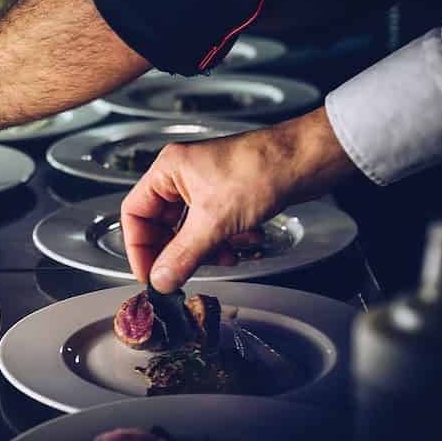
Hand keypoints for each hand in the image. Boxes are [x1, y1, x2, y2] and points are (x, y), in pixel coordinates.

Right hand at [122, 107, 355, 291]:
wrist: (306, 160)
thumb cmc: (261, 170)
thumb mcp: (215, 221)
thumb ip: (183, 256)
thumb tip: (160, 280)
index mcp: (168, 170)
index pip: (134, 213)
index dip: (138, 247)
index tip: (149, 275)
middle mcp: (183, 176)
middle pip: (162, 224)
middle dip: (177, 251)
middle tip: (183, 275)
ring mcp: (206, 185)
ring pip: (190, 229)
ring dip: (205, 249)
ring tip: (225, 256)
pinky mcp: (229, 196)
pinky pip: (213, 227)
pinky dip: (225, 241)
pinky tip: (244, 242)